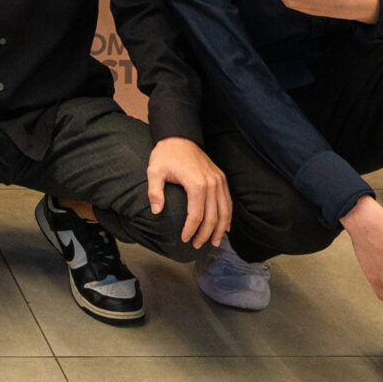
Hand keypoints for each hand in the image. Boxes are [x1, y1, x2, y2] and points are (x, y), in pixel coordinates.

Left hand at [145, 135, 231, 249]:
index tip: (184, 239)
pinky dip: (228, 216)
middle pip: (213, 217)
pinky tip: (224, 227)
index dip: (191, 230)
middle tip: (196, 245)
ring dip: (220, 229)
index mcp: (196, 184)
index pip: (196, 215)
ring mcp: (219, 181)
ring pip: (225, 211)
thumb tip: (156, 212)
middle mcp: (212, 184)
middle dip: (206, 234)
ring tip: (214, 242)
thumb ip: (154, 192)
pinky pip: (228, 201)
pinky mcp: (221, 178)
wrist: (180, 136)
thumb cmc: (166, 155)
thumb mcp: (154, 171)